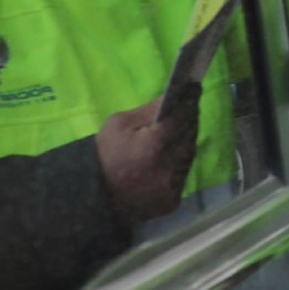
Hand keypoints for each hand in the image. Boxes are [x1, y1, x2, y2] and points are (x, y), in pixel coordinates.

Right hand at [97, 94, 198, 224]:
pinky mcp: (173, 200)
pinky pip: (182, 175)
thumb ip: (149, 110)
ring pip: (188, 156)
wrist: (94, 195)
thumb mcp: (118, 124)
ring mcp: (172, 186)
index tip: (194, 88)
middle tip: (188, 108)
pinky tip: (171, 154)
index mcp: (154, 145)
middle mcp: (168, 167)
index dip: (190, 101)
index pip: (183, 117)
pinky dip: (179, 163)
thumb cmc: (104, 155)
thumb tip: (174, 97)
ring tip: (180, 130)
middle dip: (189, 120)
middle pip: (189, 135)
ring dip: (185, 142)